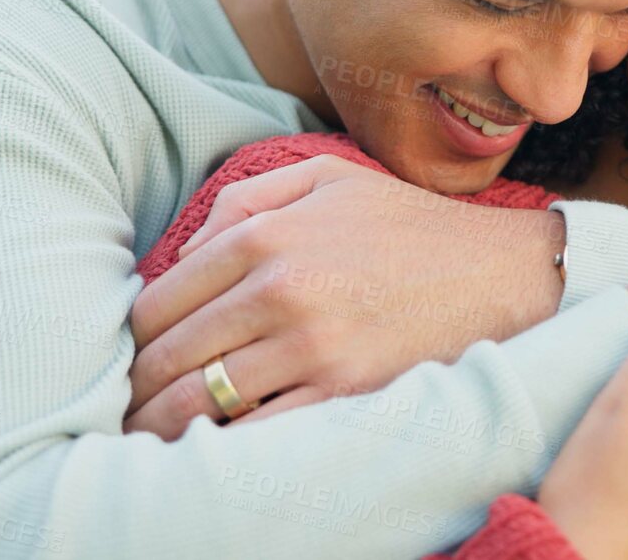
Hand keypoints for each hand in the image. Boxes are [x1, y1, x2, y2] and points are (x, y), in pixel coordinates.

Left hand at [122, 156, 562, 437]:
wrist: (503, 272)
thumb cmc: (409, 225)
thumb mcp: (326, 178)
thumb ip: (244, 200)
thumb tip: (180, 255)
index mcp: (267, 234)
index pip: (160, 300)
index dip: (133, 337)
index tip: (129, 357)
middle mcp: (280, 289)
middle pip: (170, 356)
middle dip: (136, 389)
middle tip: (125, 409)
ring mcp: (311, 345)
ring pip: (201, 402)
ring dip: (164, 426)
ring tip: (150, 438)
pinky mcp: (343, 392)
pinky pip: (257, 433)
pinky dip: (222, 446)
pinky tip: (210, 450)